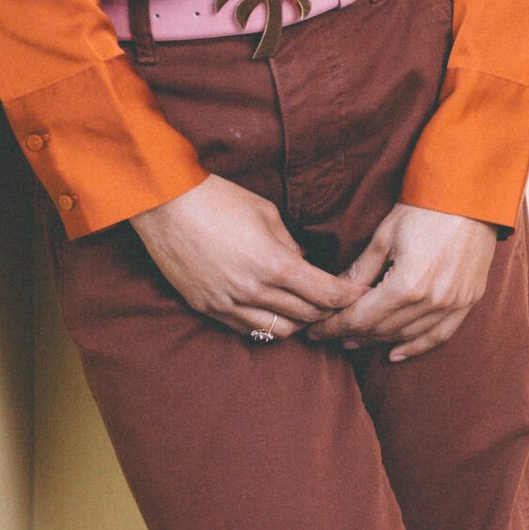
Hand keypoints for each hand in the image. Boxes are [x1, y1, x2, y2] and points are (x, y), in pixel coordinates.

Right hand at [130, 176, 367, 338]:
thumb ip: (290, 245)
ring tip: (306, 309)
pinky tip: (274, 311)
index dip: (349, 297)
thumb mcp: (266, 214)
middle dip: (329, 311)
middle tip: (339, 303)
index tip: (362, 296)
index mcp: (274, 264)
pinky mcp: (208, 309)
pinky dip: (267, 324)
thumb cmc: (219, 199)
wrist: (166, 205)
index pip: (325, 294)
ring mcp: (228, 304)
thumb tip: (306, 264)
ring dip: (299, 322)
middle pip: (307, 317)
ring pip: (279, 330)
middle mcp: (254, 291)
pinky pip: (247, 329)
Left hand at [302, 202, 497, 363]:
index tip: (315, 331)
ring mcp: (453, 304)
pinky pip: (440, 335)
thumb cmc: (424, 209)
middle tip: (332, 335)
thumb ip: (360, 269)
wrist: (470, 196)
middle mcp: (431, 302)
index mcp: (406, 286)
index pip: (360, 318)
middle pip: (382, 330)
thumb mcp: (384, 236)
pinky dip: (417, 346)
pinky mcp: (468, 300)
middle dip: (353, 334)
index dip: (334, 327)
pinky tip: (396, 353)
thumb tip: (335, 290)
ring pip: (407, 335)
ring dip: (380, 341)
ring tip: (357, 340)